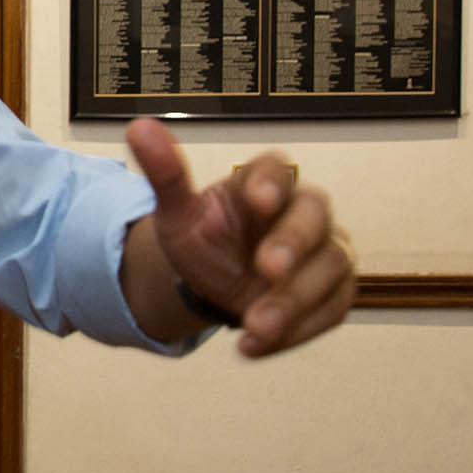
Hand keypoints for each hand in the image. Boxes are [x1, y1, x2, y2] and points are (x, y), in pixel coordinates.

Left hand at [126, 116, 355, 357]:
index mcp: (264, 182)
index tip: (258, 200)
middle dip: (294, 242)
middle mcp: (303, 211)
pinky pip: (332, 309)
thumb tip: (138, 127)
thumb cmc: (203, 238)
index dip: (271, 182)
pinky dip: (298, 331)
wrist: (213, 281)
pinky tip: (257, 345)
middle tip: (267, 271)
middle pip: (315, 214)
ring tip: (254, 324)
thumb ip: (164, 174)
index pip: (278, 169)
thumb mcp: (177, 212)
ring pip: (330, 265)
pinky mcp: (334, 291)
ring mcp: (325, 250)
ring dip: (294, 300)